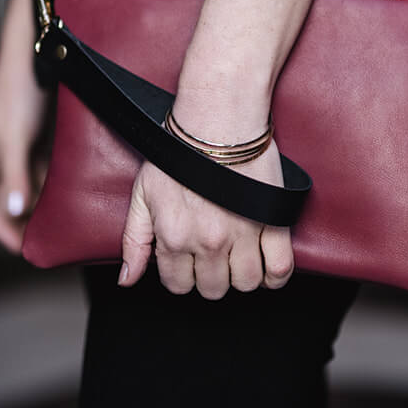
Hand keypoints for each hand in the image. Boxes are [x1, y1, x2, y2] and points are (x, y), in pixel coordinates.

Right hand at [0, 0, 50, 253]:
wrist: (34, 47)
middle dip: (26, 222)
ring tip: (68, 222)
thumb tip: (16, 211)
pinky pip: (45, 168)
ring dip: (44, 203)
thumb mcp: (16, 134)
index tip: (26, 250)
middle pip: (9, 199)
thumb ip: (16, 173)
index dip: (2, 230)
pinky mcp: (37, 135)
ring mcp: (18, 144)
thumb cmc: (18, 89)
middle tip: (52, 242)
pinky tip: (75, 192)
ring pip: (29, 184)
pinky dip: (56, 182)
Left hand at [118, 138, 294, 297]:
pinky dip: (276, 277)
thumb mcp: (143, 194)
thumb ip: (134, 241)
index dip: (182, 275)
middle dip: (211, 277)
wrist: (217, 118)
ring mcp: (242, 234)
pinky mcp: (271, 222)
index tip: (189, 261)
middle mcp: (207, 242)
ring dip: (242, 276)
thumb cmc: (179, 150)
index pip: (178, 285)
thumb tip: (127, 280)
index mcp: (174, 238)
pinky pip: (280, 269)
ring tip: (239, 258)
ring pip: (245, 283)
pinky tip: (267, 268)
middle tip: (214, 256)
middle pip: (213, 289)